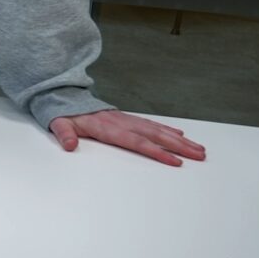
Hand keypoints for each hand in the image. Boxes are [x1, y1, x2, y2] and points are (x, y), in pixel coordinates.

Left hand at [49, 111, 206, 166]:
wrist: (65, 96)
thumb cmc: (64, 114)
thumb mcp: (58, 124)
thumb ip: (64, 134)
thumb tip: (69, 145)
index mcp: (108, 128)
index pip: (137, 143)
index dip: (157, 152)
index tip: (175, 161)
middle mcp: (123, 123)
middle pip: (155, 136)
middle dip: (179, 146)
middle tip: (200, 156)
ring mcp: (128, 120)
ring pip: (158, 130)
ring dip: (179, 140)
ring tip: (199, 149)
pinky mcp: (128, 119)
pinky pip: (152, 124)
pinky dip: (167, 129)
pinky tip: (180, 134)